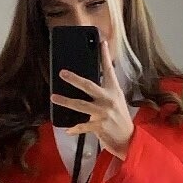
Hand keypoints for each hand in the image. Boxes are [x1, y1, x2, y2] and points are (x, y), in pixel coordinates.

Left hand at [52, 39, 134, 159]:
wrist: (128, 140)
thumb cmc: (120, 119)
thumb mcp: (117, 101)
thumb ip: (106, 92)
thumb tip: (90, 85)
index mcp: (114, 91)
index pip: (109, 71)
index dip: (105, 56)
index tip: (101, 42)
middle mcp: (108, 100)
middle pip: (88, 86)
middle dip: (74, 79)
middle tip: (62, 73)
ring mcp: (103, 113)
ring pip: (80, 105)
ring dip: (65, 101)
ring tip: (54, 98)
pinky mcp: (99, 126)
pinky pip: (82, 126)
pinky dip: (75, 128)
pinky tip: (68, 129)